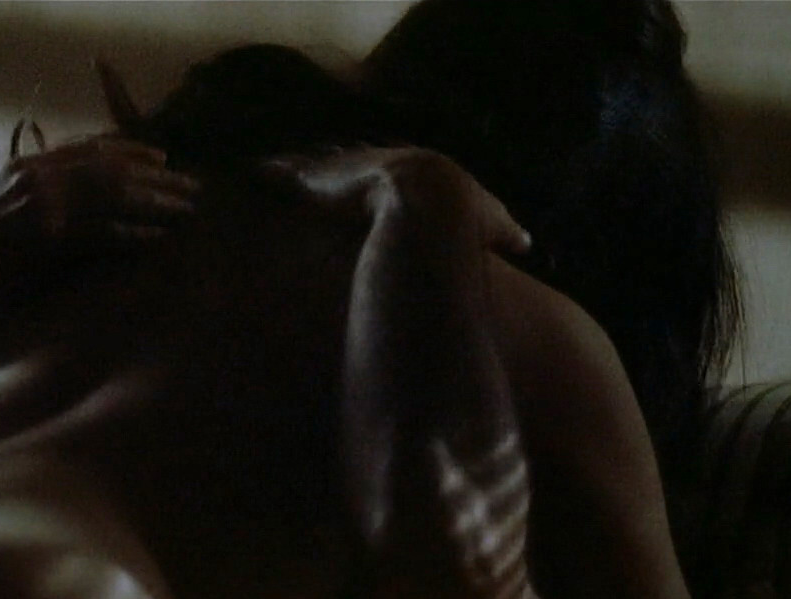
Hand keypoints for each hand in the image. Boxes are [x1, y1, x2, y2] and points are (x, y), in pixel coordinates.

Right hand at [0, 136, 197, 338]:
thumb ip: (46, 209)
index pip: (89, 149)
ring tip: (187, 212)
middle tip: (194, 188)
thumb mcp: (8, 220)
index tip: (165, 160)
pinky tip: (156, 241)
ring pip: (109, 193)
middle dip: (155, 177)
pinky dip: (129, 235)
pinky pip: (96, 231)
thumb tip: (87, 216)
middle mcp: (31, 175)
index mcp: (24, 167)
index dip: (130, 152)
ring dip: (153, 202)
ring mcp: (34, 204)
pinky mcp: (37, 238)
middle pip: (109, 167)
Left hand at [274, 146, 530, 255]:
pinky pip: (292, 172)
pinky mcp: (321, 179)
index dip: (379, 176)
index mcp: (414, 175)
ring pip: (320, 165)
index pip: (393, 171)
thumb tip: (529, 245)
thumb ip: (503, 231)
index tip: (370, 181)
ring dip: (304, 169)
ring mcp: (348, 171)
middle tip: (319, 174)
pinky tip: (261, 174)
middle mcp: (378, 166)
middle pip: (353, 161)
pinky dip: (277, 173)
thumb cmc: (463, 220)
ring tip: (280, 172)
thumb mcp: (490, 223)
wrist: (437, 206)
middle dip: (339, 167)